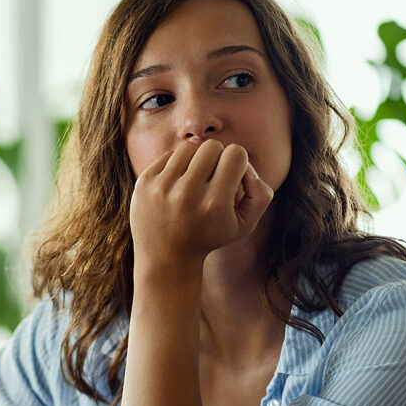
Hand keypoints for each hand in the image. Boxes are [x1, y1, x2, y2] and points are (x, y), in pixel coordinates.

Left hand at [129, 139, 274, 270]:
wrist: (165, 258)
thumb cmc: (209, 237)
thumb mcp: (245, 224)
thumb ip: (261, 194)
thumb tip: (247, 167)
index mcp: (214, 204)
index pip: (236, 154)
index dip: (238, 164)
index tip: (231, 180)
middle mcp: (187, 194)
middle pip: (212, 146)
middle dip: (217, 160)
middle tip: (213, 180)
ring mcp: (162, 187)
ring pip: (189, 147)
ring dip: (196, 161)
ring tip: (195, 182)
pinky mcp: (144, 183)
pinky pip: (169, 155)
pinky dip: (177, 167)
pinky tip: (177, 186)